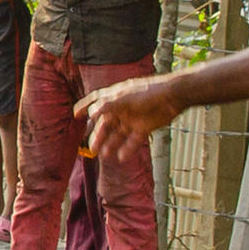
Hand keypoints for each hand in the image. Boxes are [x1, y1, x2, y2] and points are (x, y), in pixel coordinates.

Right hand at [74, 73, 190, 153]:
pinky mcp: (144, 127)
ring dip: (110, 144)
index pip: (95, 101)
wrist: (172, 96)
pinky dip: (127, 149)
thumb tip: (91, 113)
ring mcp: (132, 119)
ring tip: (104, 155)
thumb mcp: (124, 98)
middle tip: (92, 149)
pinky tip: (121, 157)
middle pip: (106, 124)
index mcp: (114, 98)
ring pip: (118, 135)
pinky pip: (132, 141)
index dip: (84, 107)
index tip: (75, 115)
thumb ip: (107, 105)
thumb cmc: (148, 92)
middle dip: (98, 136)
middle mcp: (121, 109)